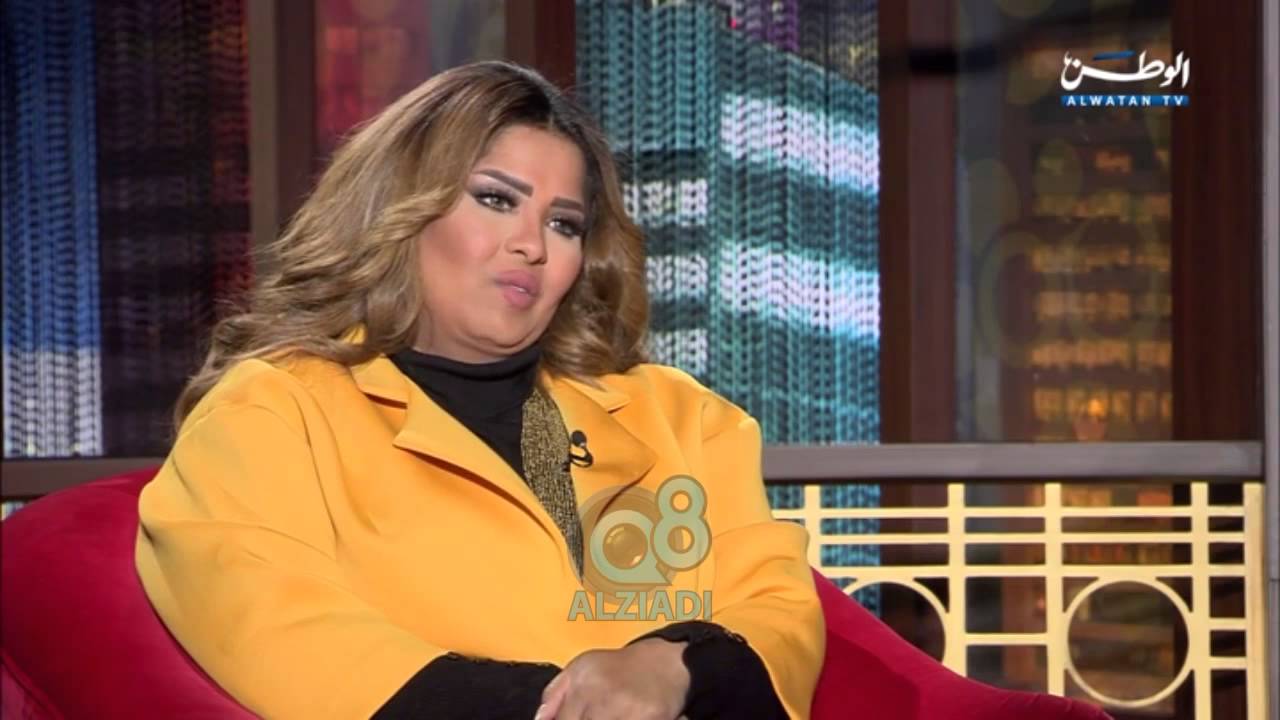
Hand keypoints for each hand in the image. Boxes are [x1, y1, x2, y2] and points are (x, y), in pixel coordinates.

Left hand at [534, 638, 689, 719]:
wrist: (666, 661)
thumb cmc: (619, 668)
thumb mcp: (581, 668)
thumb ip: (555, 694)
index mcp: (581, 681)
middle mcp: (601, 692)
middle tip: (598, 717)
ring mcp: (627, 707)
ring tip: (612, 716)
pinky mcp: (650, 716)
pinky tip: (626, 718)